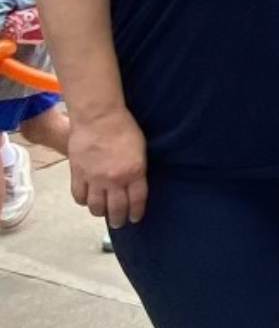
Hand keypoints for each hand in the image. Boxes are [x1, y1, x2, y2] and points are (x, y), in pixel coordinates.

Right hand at [68, 107, 147, 227]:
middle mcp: (114, 180)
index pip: (136, 202)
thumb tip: (134, 185)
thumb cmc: (124, 128)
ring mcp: (94, 179)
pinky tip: (87, 200)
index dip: (136, 213)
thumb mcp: (141, 149)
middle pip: (116, 210)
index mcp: (134, 172)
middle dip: (118, 220)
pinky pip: (79, 197)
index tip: (135, 218)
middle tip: (119, 222)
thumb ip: (137, 170)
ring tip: (103, 213)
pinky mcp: (78, 174)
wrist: (99, 117)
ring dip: (100, 213)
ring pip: (96, 207)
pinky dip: (83, 201)